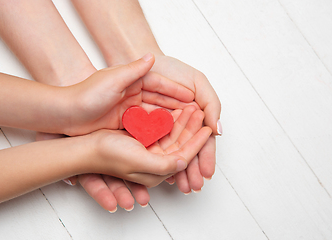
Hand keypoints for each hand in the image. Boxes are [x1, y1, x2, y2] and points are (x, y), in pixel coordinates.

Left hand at [61, 53, 194, 135]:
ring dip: (169, 118)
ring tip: (185, 126)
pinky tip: (167, 134)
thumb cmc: (86, 95)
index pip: (160, 84)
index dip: (177, 91)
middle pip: (160, 99)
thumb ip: (134, 69)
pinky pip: (145, 124)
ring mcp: (129, 108)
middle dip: (177, 106)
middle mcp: (132, 92)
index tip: (192, 98)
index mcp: (131, 79)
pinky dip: (156, 128)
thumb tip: (151, 56)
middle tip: (194, 114)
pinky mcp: (124, 121)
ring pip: (155, 113)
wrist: (65, 114)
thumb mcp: (112, 79)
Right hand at [74, 106, 210, 211]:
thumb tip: (184, 162)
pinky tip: (176, 110)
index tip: (209, 128)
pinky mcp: (142, 140)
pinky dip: (169, 120)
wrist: (86, 146)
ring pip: (172, 135)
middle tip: (201, 112)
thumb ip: (164, 165)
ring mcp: (148, 150)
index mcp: (157, 172)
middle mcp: (155, 162)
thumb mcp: (139, 162)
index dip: (198, 142)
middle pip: (180, 144)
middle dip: (191, 128)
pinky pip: (161, 130)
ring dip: (182, 122)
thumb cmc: (109, 155)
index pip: (184, 156)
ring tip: (192, 108)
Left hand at [151, 54, 221, 192]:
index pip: (200, 139)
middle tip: (194, 186)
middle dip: (191, 168)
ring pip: (169, 151)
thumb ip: (211, 102)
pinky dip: (157, 159)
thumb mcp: (196, 80)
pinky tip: (162, 173)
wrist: (133, 57)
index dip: (204, 155)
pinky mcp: (140, 127)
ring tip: (181, 186)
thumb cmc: (167, 67)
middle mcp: (176, 120)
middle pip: (185, 148)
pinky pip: (151, 146)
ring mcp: (158, 125)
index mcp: (192, 111)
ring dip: (176, 169)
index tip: (207, 172)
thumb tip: (219, 130)